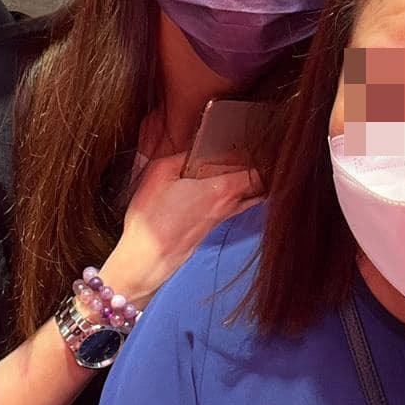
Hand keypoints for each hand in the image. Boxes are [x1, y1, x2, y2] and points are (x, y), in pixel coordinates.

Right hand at [101, 153, 261, 306]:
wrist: (145, 257)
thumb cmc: (152, 217)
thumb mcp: (160, 172)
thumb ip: (181, 156)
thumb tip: (191, 151)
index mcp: (222, 190)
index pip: (258, 174)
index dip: (259, 159)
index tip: (253, 148)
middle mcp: (228, 207)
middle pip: (258, 188)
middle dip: (257, 171)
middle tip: (245, 155)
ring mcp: (221, 220)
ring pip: (247, 199)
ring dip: (245, 185)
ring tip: (231, 169)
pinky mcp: (211, 229)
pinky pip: (232, 208)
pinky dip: (231, 197)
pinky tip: (213, 189)